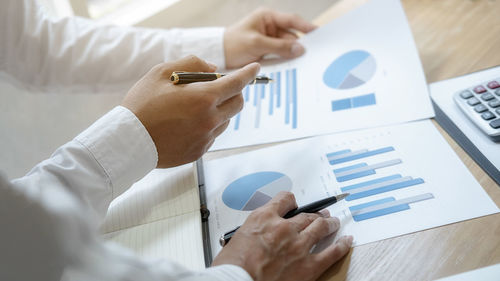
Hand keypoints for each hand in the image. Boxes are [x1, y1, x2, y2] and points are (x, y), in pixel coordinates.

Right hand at [121, 55, 259, 167]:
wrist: (128, 141)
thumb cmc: (142, 105)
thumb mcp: (161, 72)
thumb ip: (191, 64)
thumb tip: (212, 69)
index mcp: (203, 98)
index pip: (237, 83)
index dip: (249, 73)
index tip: (255, 68)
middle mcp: (210, 119)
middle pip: (238, 104)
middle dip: (233, 93)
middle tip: (216, 89)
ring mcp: (206, 138)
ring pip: (226, 120)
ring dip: (218, 110)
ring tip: (192, 109)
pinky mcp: (199, 151)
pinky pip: (212, 135)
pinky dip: (207, 126)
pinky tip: (185, 124)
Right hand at [212, 192, 352, 280]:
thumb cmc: (233, 266)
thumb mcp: (237, 239)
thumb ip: (254, 233)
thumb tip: (258, 237)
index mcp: (264, 218)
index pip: (284, 200)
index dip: (291, 201)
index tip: (293, 204)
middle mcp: (284, 228)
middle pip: (306, 215)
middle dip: (315, 214)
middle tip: (320, 215)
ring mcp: (299, 246)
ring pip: (320, 227)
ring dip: (329, 224)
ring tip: (333, 223)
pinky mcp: (309, 266)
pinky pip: (331, 252)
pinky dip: (341, 246)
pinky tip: (346, 241)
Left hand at [224, 8, 316, 68]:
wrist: (218, 57)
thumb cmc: (233, 44)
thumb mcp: (256, 44)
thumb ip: (279, 46)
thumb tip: (300, 49)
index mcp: (268, 18)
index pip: (292, 21)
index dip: (306, 27)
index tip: (319, 34)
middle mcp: (271, 27)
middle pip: (292, 36)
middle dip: (300, 46)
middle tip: (313, 55)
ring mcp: (270, 40)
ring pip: (288, 48)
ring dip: (293, 55)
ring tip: (304, 64)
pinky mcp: (268, 52)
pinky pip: (281, 56)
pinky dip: (286, 61)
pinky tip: (293, 67)